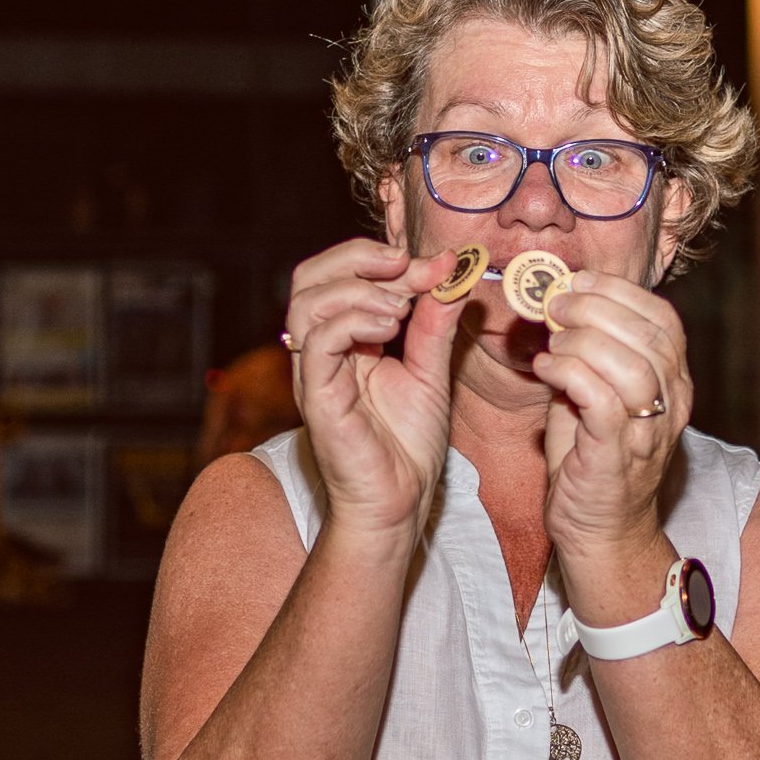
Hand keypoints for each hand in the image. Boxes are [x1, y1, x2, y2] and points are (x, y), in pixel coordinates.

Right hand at [283, 239, 467, 539]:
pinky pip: (317, 342)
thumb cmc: (407, 444)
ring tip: (401, 306)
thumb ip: (435, 322)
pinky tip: (389, 328)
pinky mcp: (317, 398)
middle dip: (358, 257)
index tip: (437, 264)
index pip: (340, 274)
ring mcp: (314, 373)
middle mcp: (321, 351)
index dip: (385, 260)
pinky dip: (353, 321)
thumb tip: (452, 271)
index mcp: (344, 339)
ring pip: (306, 302)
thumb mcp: (430, 369)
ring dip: (359, 289)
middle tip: (405, 266)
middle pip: (309, 276)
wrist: (399, 502)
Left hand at [534, 270, 690, 558]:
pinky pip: (602, 400)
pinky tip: (546, 369)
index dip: (621, 292)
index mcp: (675, 384)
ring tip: (553, 340)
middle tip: (557, 305)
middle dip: (597, 307)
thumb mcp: (596, 397)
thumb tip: (558, 310)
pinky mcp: (616, 455)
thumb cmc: (593, 461)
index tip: (579, 282)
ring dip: (583, 340)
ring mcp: (648, 432)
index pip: (665, 320)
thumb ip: (588, 357)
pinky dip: (570, 374)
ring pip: (632, 364)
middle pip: (650, 335)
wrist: (602, 532)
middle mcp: (673, 405)